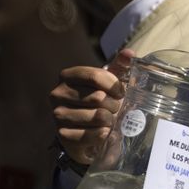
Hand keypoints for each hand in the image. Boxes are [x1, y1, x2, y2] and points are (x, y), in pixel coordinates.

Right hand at [50, 50, 133, 165]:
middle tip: (114, 109)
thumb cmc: (100, 103)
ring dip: (111, 120)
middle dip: (114, 105)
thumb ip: (119, 67)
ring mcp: (58, 115)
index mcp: (67, 76)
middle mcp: (58, 93)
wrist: (87, 132)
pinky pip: (95, 134)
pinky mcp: (63, 135)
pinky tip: (102, 132)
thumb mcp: (109, 83)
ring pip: (98, 116)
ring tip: (108, 120)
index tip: (121, 93)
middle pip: (98, 97)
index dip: (114, 86)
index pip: (95, 76)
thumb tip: (129, 53)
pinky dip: (105, 134)